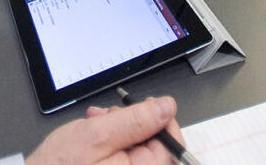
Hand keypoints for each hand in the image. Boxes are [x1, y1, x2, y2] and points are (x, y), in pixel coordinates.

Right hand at [27, 96, 182, 164]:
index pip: (170, 148)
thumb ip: (135, 120)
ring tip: (96, 124)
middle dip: (134, 125)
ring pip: (136, 149)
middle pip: (153, 147)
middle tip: (110, 115)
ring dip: (120, 130)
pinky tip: (95, 136)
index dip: (162, 122)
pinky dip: (112, 142)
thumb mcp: (97, 135)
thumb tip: (165, 107)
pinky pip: (123, 158)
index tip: (149, 107)